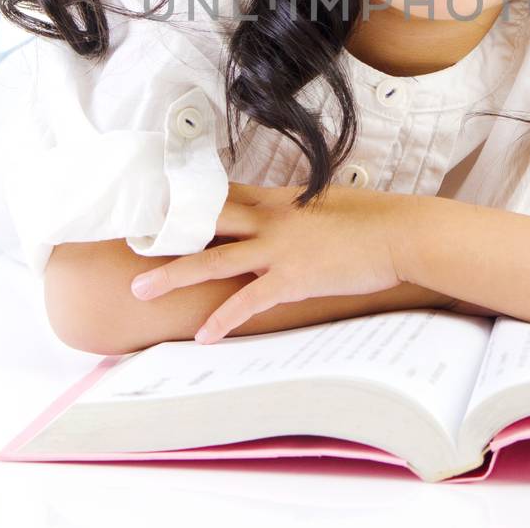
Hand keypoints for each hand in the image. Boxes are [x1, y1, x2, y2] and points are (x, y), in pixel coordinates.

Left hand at [129, 182, 415, 343]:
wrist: (400, 234)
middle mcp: (271, 219)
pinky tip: (205, 336)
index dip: (188, 198)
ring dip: (175, 273)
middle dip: (166, 229)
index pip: (224, 194)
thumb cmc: (372, 218)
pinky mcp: (292, 278)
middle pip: (207, 221)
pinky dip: (223, 318)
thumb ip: (298, 207)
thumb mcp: (328, 201)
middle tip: (130, 237)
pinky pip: (248, 300)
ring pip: (214, 260)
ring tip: (140, 288)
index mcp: (279, 198)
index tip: (157, 199)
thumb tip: (286, 211)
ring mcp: (279, 248)